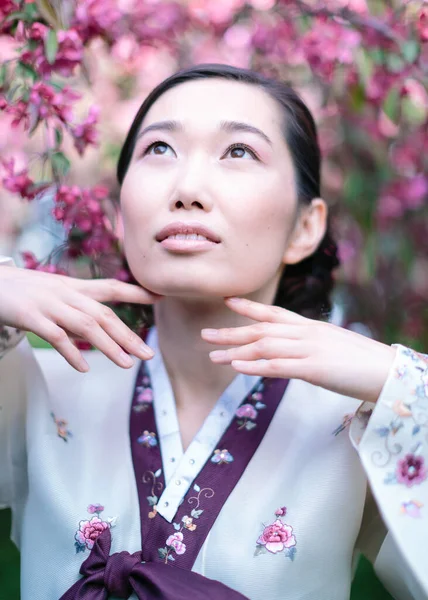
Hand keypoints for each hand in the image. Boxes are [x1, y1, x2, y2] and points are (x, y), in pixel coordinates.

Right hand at [0, 265, 161, 371]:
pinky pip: (55, 335)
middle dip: (128, 335)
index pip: (110, 287)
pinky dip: (72, 351)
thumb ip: (74, 308)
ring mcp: (48, 304)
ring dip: (108, 346)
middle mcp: (65, 293)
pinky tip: (85, 367)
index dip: (135, 292)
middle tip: (148, 354)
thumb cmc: (21, 291)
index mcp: (72, 287)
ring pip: (86, 325)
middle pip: (103, 314)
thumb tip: (94, 330)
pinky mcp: (30, 315)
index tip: (159, 297)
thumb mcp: (52, 293)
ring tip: (127, 364)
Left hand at [201, 297, 396, 402]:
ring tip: (212, 356)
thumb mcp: (332, 345)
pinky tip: (237, 366)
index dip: (249, 307)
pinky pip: (278, 365)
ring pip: (264, 345)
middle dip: (231, 331)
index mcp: (310, 326)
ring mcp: (309, 349)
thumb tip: (292, 350)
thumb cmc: (362, 360)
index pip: (274, 312)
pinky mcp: (313, 369)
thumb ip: (310, 344)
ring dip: (235, 350)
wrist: (387, 371)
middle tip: (205, 334)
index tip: (227, 301)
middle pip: (261, 328)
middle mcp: (306, 333)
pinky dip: (255, 365)